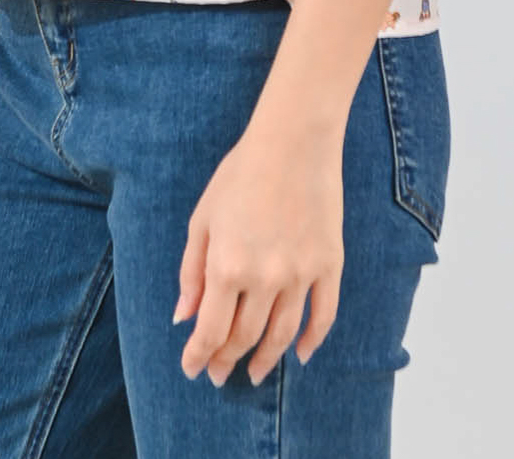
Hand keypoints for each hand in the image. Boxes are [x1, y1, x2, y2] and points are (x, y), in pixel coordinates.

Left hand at [172, 119, 344, 386]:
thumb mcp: (204, 218)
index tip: (193, 369)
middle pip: (245, 337)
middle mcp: (265, 278)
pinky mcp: (329, 264)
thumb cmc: (241, 173)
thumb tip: (184, 317)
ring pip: (283, 334)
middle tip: (220, 373)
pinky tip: (302, 355)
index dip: (199, 356)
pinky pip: (324, 315)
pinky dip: (313, 341)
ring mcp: (301, 273)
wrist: (294, 140)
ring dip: (266, 359)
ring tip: (255, 372)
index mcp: (228, 266)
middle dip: (227, 360)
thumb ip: (192, 271)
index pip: (211, 331)